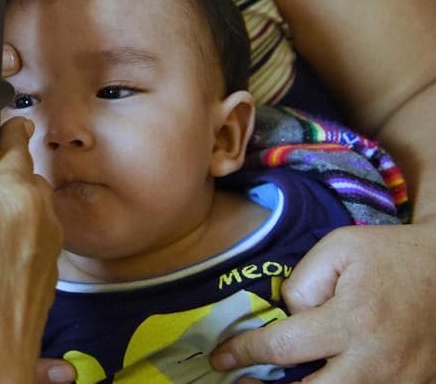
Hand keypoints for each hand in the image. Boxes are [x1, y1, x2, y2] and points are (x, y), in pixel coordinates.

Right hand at [0, 111, 61, 383]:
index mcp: (19, 191)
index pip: (15, 138)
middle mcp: (43, 215)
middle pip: (23, 174)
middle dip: (1, 165)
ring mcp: (47, 250)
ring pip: (27, 208)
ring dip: (5, 202)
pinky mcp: (42, 279)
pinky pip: (28, 240)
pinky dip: (9, 235)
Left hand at [211, 223, 435, 381]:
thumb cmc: (389, 256)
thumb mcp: (338, 249)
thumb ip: (303, 283)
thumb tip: (286, 318)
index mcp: (351, 321)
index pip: (281, 348)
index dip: (243, 354)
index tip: (220, 358)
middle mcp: (375, 360)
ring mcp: (399, 381)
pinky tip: (318, 380)